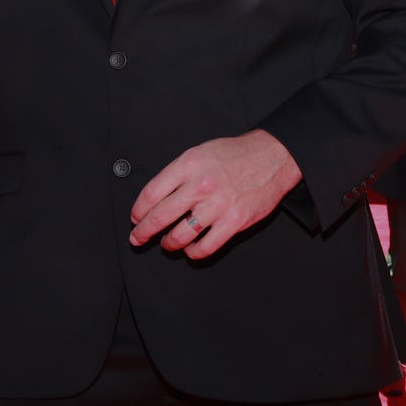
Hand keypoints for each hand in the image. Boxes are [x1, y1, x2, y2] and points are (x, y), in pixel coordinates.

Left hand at [129, 130, 302, 258]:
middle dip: (144, 232)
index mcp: (188, 165)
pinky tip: (190, 249)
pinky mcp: (234, 222)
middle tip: (137, 238)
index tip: (135, 217)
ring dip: (169, 243)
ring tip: (167, 243)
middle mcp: (200, 185)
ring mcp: (217, 205)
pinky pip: (206, 246)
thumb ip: (177, 173)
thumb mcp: (199, 152)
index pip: (152, 192)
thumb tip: (156, 196)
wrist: (271, 157)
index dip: (139, 210)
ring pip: (181, 235)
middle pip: (161, 216)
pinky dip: (194, 252)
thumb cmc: (234, 154)